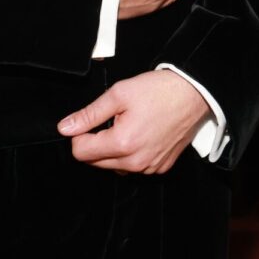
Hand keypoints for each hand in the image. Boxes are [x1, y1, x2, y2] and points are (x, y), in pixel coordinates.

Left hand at [58, 70, 209, 173]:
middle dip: (96, 142)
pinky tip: (140, 134)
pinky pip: (134, 167)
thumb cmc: (159, 90)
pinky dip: (131, 155)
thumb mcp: (118, 94)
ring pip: (115, 167)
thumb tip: (65, 127)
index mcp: (123, 144)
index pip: (81, 152)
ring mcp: (150, 167)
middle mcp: (136, 162)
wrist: (193, 94)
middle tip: (112, 119)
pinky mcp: (161, 167)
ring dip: (113, 150)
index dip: (79, 134)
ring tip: (128, 125)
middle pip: (95, 162)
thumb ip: (89, 114)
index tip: (91, 120)